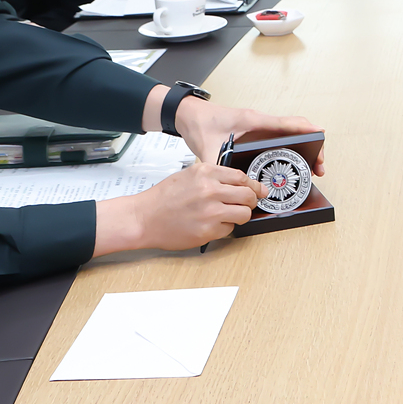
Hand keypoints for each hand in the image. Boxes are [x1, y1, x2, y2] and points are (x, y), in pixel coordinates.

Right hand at [93, 162, 261, 254]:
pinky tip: (210, 225)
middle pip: (248, 196)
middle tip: (247, 205)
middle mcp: (210, 190)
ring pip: (243, 214)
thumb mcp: (189, 176)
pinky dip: (223, 228)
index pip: (241, 177)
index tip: (259, 190)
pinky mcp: (208, 231)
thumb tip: (240, 183)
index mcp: (206, 172)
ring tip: (228, 216)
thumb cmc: (163, 198)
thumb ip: (213, 177)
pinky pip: (228, 229)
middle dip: (251, 201)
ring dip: (240, 216)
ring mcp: (210, 211)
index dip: (253, 185)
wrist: (144, 218)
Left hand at [172, 98, 326, 174]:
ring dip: (303, 147)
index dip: (306, 130)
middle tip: (318, 164)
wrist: (189, 115)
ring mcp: (259, 126)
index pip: (286, 123)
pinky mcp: (256, 132)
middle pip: (295, 129)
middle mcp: (259, 121)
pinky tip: (293, 161)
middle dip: (310, 145)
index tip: (319, 137)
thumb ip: (221, 166)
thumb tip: (233, 184)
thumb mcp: (209, 147)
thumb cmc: (200, 123)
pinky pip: (280, 138)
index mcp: (253, 120)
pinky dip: (292, 147)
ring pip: (290, 133)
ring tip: (311, 165)